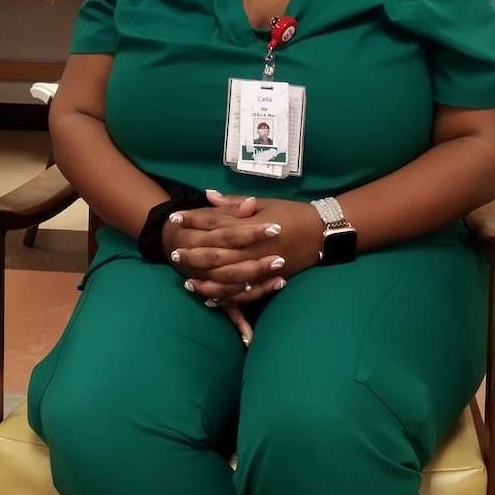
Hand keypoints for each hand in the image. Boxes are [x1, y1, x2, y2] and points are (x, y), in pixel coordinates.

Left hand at [165, 190, 322, 314]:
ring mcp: (258, 267)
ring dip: (204, 279)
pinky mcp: (267, 281)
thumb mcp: (264, 203)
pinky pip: (242, 294)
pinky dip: (224, 298)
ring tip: (186, 280)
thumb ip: (234, 203)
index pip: (214, 223)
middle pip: (215, 252)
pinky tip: (209, 298)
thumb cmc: (292, 213)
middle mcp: (251, 248)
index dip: (193, 220)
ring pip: (225, 278)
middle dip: (192, 252)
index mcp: (249, 225)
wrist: (320, 233)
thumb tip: (208, 195)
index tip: (175, 219)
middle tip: (173, 253)